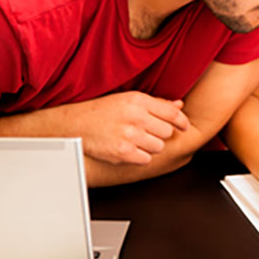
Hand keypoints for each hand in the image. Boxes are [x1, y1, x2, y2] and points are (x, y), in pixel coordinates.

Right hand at [71, 91, 188, 164]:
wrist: (74, 124)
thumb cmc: (101, 111)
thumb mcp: (128, 99)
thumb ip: (156, 103)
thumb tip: (179, 105)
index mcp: (138, 101)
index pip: (172, 113)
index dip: (182, 122)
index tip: (184, 127)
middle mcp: (136, 117)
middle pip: (167, 132)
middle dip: (160, 134)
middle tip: (147, 133)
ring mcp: (129, 135)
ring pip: (158, 147)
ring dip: (150, 146)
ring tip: (136, 140)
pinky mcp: (123, 152)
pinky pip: (146, 159)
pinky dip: (140, 157)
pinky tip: (130, 150)